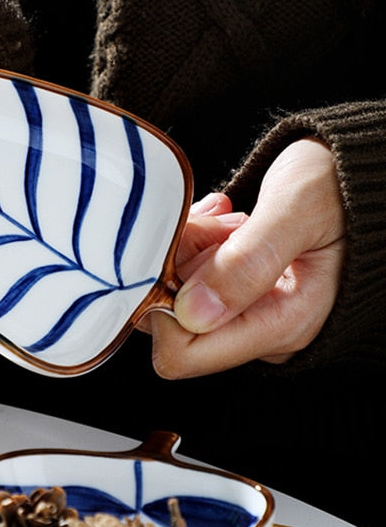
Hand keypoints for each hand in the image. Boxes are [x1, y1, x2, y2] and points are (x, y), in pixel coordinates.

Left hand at [149, 137, 345, 377]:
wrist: (365, 171)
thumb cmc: (344, 185)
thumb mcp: (298, 210)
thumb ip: (248, 261)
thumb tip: (192, 311)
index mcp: (281, 325)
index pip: (181, 355)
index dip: (160, 308)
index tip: (179, 255)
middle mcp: (259, 329)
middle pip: (172, 322)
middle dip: (179, 267)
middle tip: (216, 225)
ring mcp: (247, 311)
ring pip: (176, 293)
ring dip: (189, 248)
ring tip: (229, 219)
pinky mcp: (237, 292)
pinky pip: (189, 276)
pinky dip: (195, 243)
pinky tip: (224, 221)